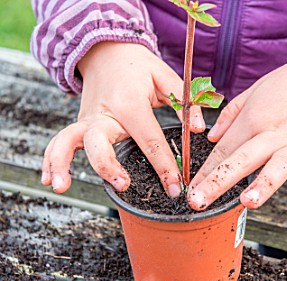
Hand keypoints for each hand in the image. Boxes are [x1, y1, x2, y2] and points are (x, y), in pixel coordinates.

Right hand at [41, 42, 204, 196]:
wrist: (109, 52)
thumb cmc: (139, 66)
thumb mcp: (166, 76)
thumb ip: (184, 102)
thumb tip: (198, 129)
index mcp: (129, 102)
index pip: (149, 139)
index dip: (164, 166)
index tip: (175, 186)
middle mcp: (104, 113)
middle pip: (99, 141)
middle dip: (108, 166)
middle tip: (124, 184)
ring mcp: (89, 119)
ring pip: (70, 141)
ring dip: (63, 163)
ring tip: (61, 186)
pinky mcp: (82, 126)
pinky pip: (62, 142)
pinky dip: (53, 159)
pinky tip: (51, 179)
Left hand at [187, 47, 286, 210]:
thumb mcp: (254, 90)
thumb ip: (231, 115)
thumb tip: (213, 138)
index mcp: (254, 118)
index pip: (224, 150)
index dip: (205, 171)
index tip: (191, 191)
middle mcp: (274, 131)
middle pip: (242, 159)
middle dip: (218, 181)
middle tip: (197, 201)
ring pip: (279, 166)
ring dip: (263, 184)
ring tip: (247, 202)